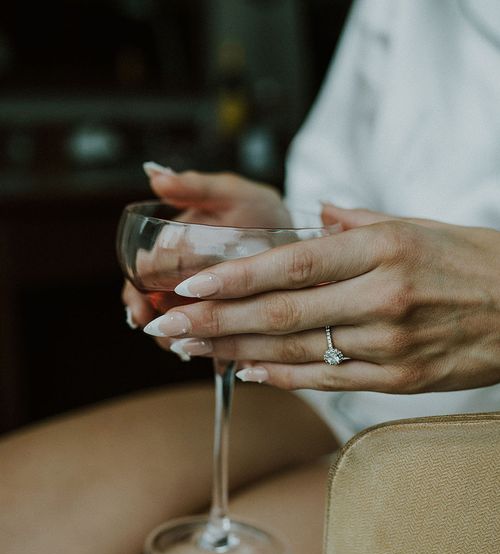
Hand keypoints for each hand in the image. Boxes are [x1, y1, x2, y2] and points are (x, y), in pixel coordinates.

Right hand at [123, 169, 288, 332]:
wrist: (294, 232)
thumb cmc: (257, 209)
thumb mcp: (230, 193)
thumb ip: (196, 186)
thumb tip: (154, 176)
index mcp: (174, 248)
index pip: (143, 272)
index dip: (136, 291)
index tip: (138, 306)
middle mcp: (183, 277)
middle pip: (154, 305)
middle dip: (154, 322)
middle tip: (160, 335)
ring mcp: (203, 299)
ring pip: (179, 325)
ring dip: (177, 338)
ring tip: (184, 348)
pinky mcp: (226, 316)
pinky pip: (211, 338)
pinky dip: (211, 347)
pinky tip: (220, 355)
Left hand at [142, 205, 499, 393]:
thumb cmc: (470, 260)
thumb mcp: (415, 225)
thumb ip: (355, 222)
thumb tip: (311, 217)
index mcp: (380, 248)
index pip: (290, 263)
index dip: (233, 276)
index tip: (187, 282)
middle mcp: (380, 296)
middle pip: (279, 311)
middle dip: (214, 319)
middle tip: (166, 324)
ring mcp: (388, 344)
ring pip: (295, 350)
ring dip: (235, 351)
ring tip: (190, 348)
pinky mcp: (398, 380)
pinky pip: (328, 380)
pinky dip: (282, 377)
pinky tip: (244, 372)